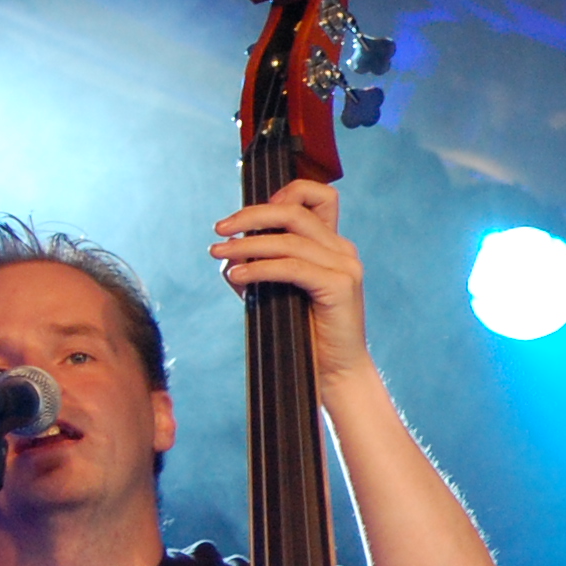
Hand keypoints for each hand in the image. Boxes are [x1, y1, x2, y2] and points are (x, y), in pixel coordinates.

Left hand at [214, 179, 371, 381]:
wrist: (334, 373)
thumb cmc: (305, 334)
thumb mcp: (277, 291)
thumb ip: (258, 267)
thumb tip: (227, 254)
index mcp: (333, 245)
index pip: (320, 196)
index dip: (285, 191)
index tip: (250, 214)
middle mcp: (342, 249)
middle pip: (294, 211)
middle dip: (251, 215)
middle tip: (220, 229)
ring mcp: (345, 266)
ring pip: (289, 239)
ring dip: (247, 244)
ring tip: (219, 254)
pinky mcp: (341, 286)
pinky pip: (292, 267)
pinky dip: (259, 268)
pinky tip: (237, 277)